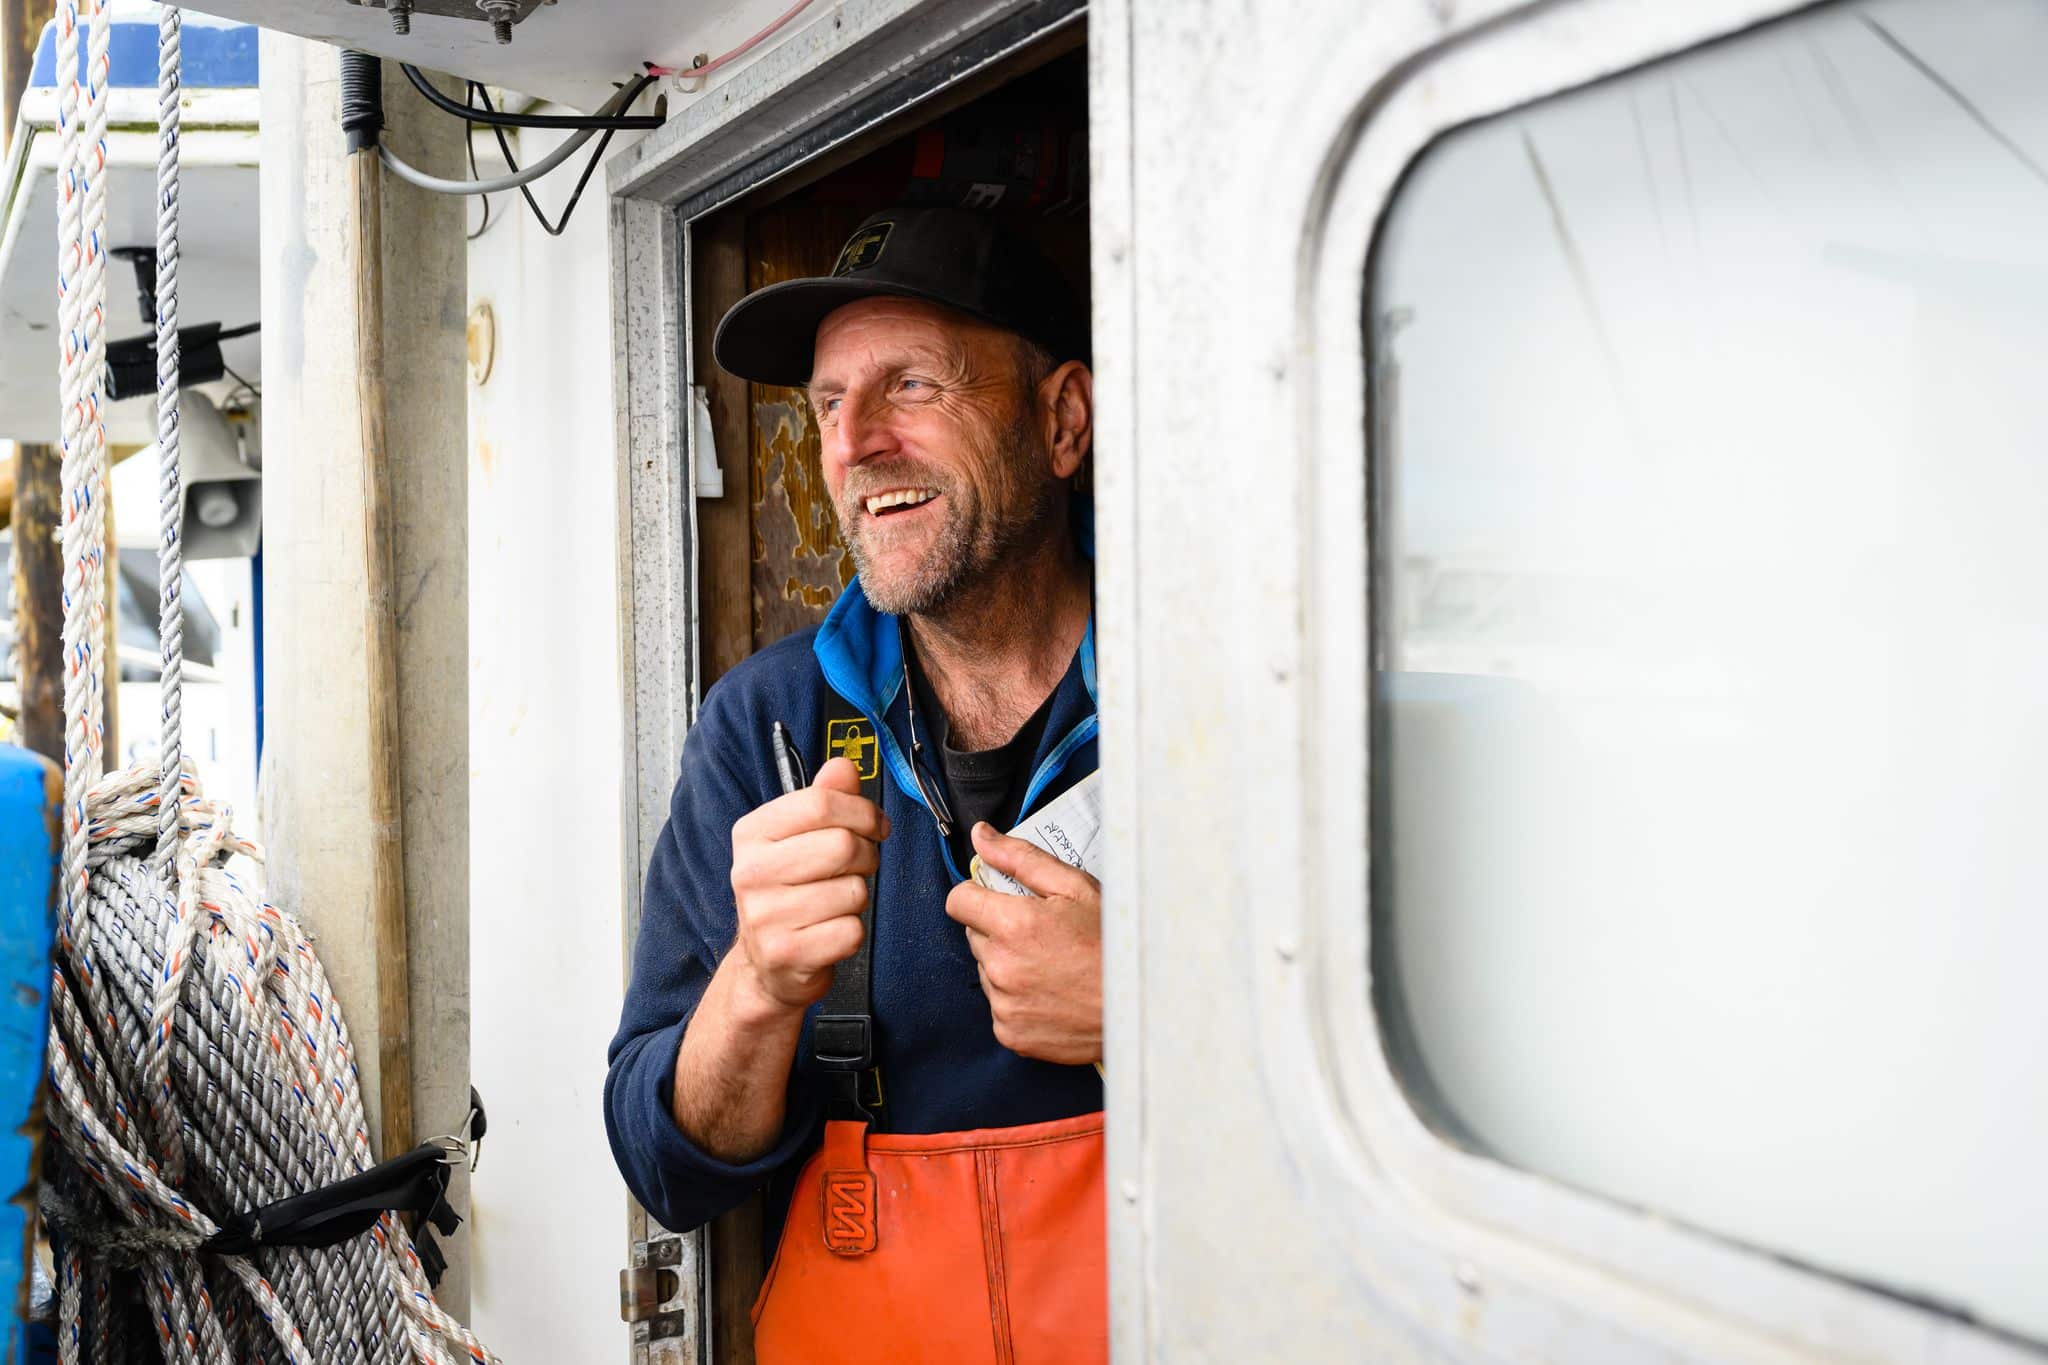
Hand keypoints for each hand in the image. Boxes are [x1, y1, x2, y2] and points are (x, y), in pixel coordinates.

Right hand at [728, 757, 888, 1014]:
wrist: (766, 964)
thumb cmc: (790, 892)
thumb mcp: (798, 838)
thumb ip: (824, 799)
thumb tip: (844, 766)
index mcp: (752, 833)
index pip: (821, 803)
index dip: (863, 811)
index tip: (875, 825)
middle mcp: (750, 872)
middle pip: (843, 845)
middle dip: (867, 856)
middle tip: (859, 867)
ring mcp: (764, 916)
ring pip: (853, 891)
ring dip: (858, 897)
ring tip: (836, 902)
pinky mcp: (786, 953)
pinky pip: (851, 931)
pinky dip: (852, 932)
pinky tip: (830, 931)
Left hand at [945, 822, 1101, 1064]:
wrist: (1139, 1007)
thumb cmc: (1115, 945)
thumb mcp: (1076, 888)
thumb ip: (1021, 859)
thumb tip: (981, 837)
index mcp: (1013, 925)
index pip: (958, 901)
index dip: (978, 895)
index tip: (1000, 900)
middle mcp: (1001, 967)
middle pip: (975, 935)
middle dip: (999, 929)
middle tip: (1042, 933)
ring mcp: (1004, 1004)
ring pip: (987, 970)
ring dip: (1008, 964)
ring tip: (1051, 965)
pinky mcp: (1010, 1033)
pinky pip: (999, 1005)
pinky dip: (1017, 998)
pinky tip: (1050, 992)